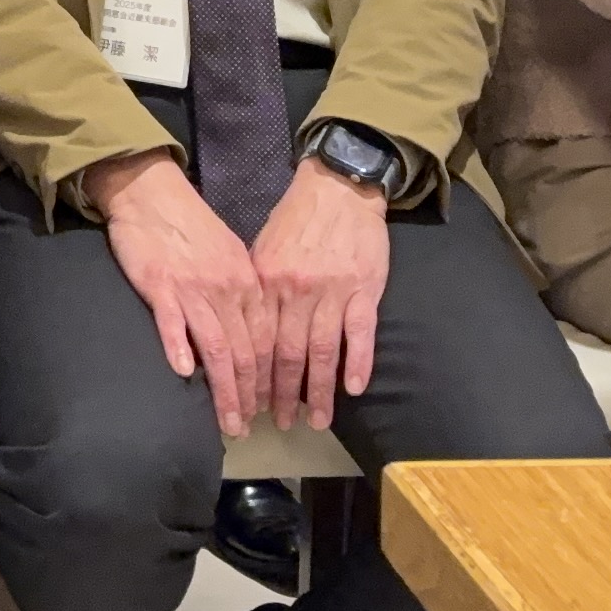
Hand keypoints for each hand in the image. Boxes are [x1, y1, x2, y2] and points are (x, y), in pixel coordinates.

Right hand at [88, 152, 266, 437]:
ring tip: (228, 421)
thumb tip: (247, 338)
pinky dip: (180, 348)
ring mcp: (194, 289)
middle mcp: (227, 289)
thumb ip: (239, 295)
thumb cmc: (190, 225)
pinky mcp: (160, 286)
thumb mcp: (227, 257)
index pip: (265, 341)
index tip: (266, 409)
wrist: (151, 192)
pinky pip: (174, 322)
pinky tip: (183, 373)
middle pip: (245, 353)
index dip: (267, 380)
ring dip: (224, 390)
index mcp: (247, 282)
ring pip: (217, 348)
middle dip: (249, 397)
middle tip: (247, 428)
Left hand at [246, 155, 391, 429]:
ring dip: (319, 391)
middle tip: (281, 423)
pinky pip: (360, 333)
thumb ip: (258, 290)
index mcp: (268, 281)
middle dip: (283, 394)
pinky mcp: (364, 289)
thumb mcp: (264, 249)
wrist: (338, 187)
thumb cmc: (298, 219)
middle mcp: (297, 290)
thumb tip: (245, 331)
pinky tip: (354, 390)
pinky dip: (358, 363)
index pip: (259, 340)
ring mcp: (333, 291)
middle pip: (288, 353)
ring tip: (316, 421)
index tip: (252, 403)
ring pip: (323, 351)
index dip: (256, 376)